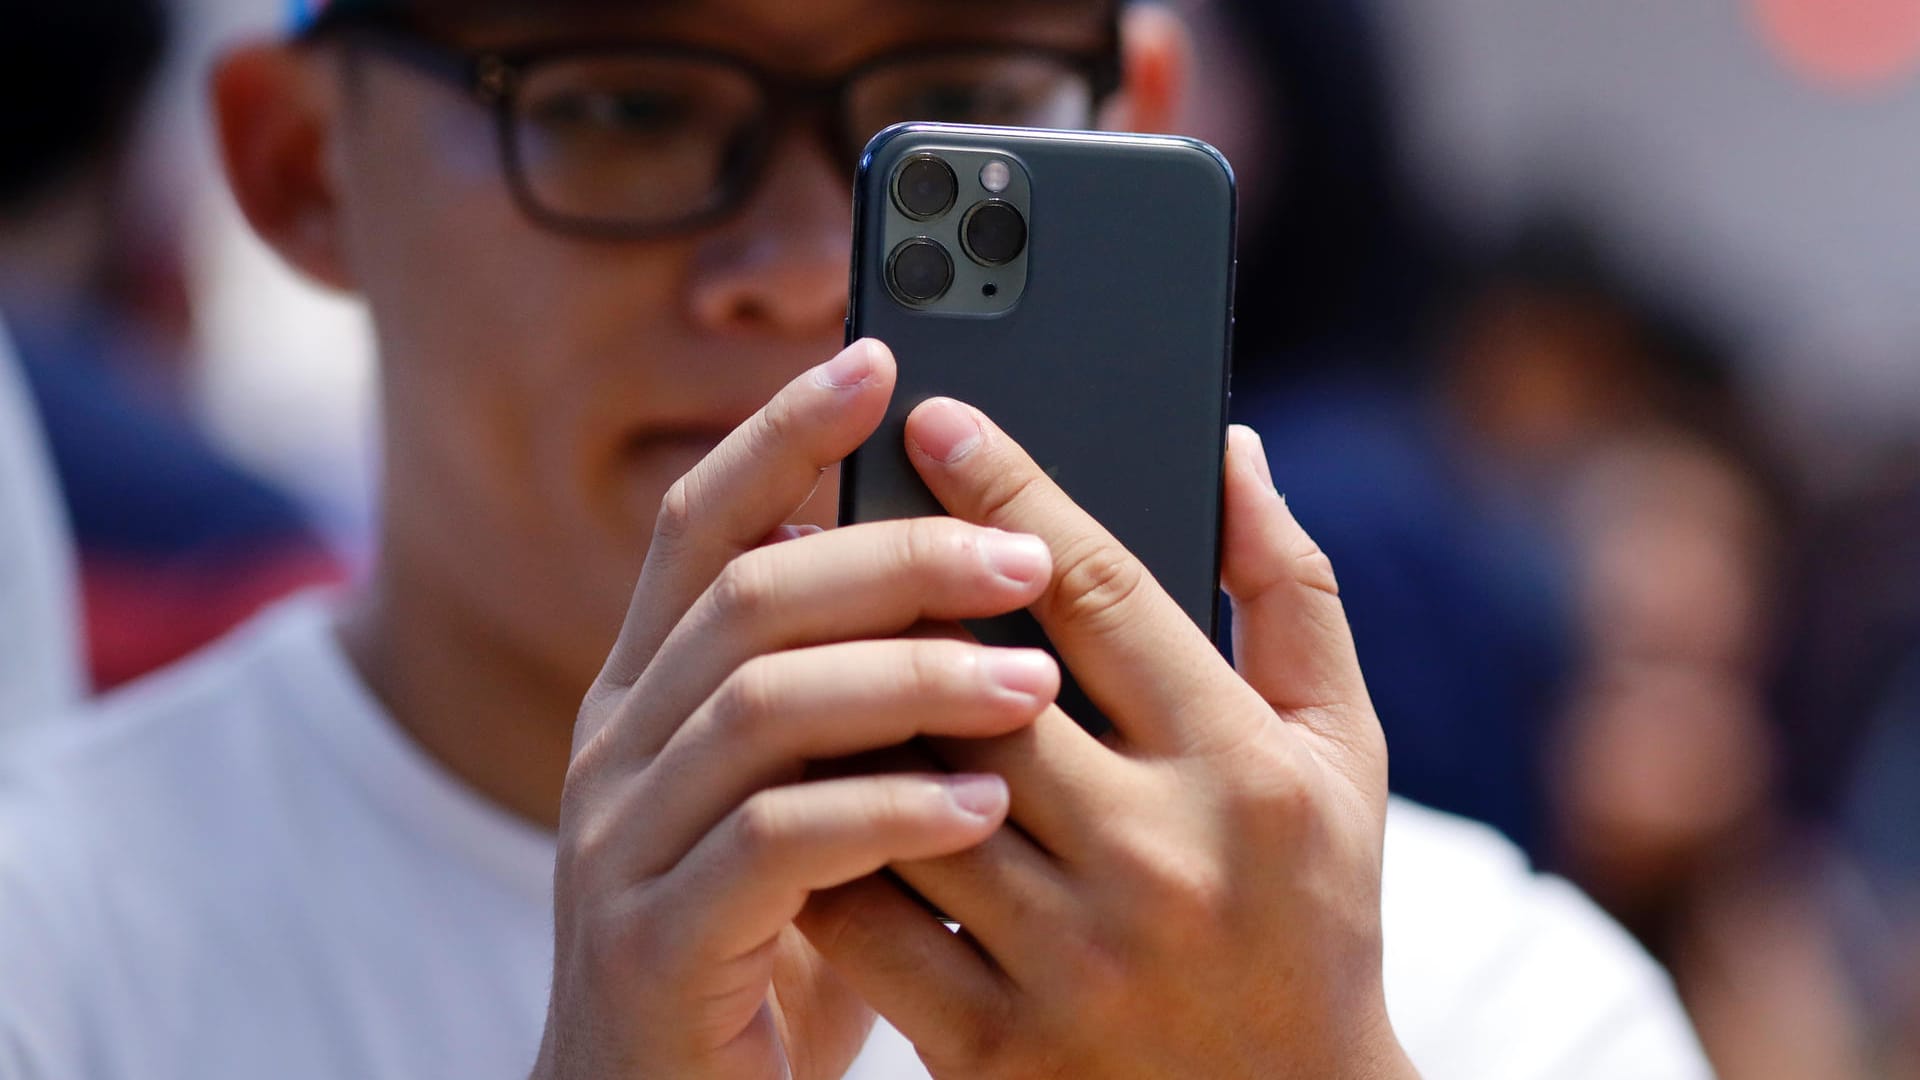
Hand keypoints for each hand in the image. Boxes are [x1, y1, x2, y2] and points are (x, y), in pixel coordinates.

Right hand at [533, 342, 1063, 1079]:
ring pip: (759, 704)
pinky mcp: (654, 942)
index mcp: (653, 694)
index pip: (702, 528)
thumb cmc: (773, 946)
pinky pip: (772, 845)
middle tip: (1026, 551)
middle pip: (746, 597)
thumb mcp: (814, 799)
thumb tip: (983, 574)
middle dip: (893, 557)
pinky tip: (982, 808)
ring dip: (909, 679)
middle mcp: (620, 747)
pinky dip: (885, 813)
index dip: (781, 434)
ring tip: (1037, 681)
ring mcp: (621, 844)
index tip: (880, 357)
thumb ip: (862, 698)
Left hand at [797, 400, 1419, 1078]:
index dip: (1008, 488)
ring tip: (784, 633)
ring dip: (836, 710)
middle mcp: (1161, 861)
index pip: (1102, 592)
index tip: (933, 418)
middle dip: (892, 592)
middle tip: (822, 517)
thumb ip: (1290, 594)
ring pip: (905, 795)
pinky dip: (821, 844)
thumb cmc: (1313, 915)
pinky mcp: (995, 1046)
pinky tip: (794, 781)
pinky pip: (869, 922)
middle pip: (978, 684)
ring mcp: (1071, 960)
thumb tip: (1229, 445)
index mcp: (1247, 771)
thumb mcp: (1339, 753)